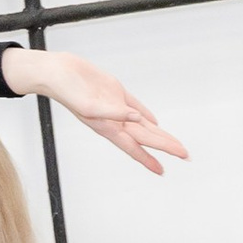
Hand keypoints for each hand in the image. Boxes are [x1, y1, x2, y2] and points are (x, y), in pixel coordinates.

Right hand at [2, 46, 187, 174]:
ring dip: (159, 134)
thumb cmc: (67, 89)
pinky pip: (135, 106)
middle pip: (146, 137)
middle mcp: (115, 120)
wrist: (56, 71)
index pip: (134, 148)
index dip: (148, 159)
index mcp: (108, 126)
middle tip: (185, 155)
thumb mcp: (90, 104)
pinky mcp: (115, 92)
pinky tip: (154, 122)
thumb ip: (115, 112)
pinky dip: (147, 115)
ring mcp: (116, 106)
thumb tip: (139, 118)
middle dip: (166, 146)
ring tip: (174, 144)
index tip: (162, 171)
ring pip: (144, 124)